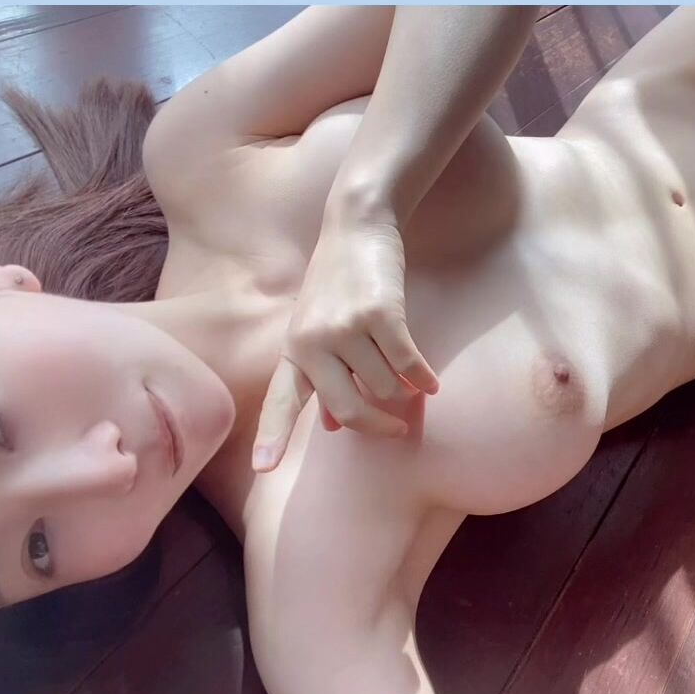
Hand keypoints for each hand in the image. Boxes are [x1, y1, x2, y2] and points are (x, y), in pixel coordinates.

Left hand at [252, 211, 437, 468]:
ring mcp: (345, 328)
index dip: (273, 437)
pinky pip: (408, 366)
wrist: (356, 226)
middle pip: (349, 410)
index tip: (263, 468)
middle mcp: (313, 342)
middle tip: (397, 429)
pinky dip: (423, 378)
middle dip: (378, 426)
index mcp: (295, 350)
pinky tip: (431, 383)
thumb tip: (333, 428)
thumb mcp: (318, 330)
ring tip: (410, 380)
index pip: (281, 402)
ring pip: (386, 388)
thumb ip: (323, 379)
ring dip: (403, 390)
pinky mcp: (380, 314)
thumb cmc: (337, 282)